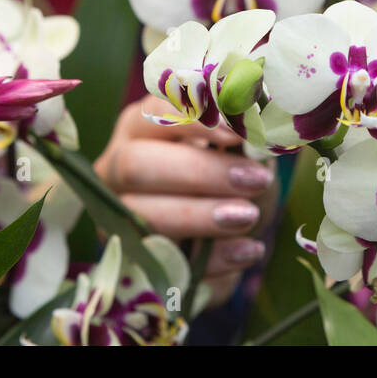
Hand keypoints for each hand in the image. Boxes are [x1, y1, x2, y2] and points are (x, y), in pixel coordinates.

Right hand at [94, 94, 276, 307]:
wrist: (233, 237)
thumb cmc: (233, 179)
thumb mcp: (242, 153)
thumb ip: (245, 139)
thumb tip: (259, 127)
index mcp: (141, 129)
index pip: (151, 114)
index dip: (191, 121)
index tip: (236, 132)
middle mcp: (117, 169)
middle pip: (135, 164)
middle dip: (198, 172)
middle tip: (253, 181)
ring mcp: (118, 218)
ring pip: (142, 215)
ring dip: (201, 215)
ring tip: (249, 216)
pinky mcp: (134, 262)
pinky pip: (165, 261)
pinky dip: (212, 257)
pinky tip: (249, 250)